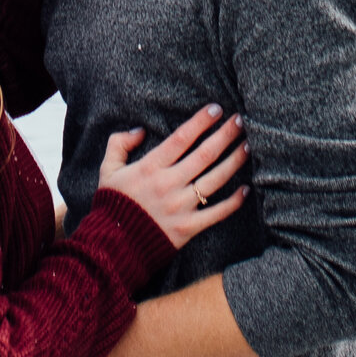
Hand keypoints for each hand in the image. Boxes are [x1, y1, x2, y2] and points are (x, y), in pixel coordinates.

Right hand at [97, 104, 247, 251]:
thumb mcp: (108, 169)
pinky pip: (216, 213)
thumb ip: (119, 144)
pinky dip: (234, 202)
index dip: (200, 122)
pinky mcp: (189, 227)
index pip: (181, 138)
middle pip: (204, 155)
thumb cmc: (112, 204)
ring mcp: (181, 207)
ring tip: (247, 146)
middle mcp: (168, 184)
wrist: (113, 246)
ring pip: (215, 180)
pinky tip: (247, 189)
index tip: (216, 109)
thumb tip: (140, 130)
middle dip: (225, 135)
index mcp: (150, 168)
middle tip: (240, 121)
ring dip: (234, 162)